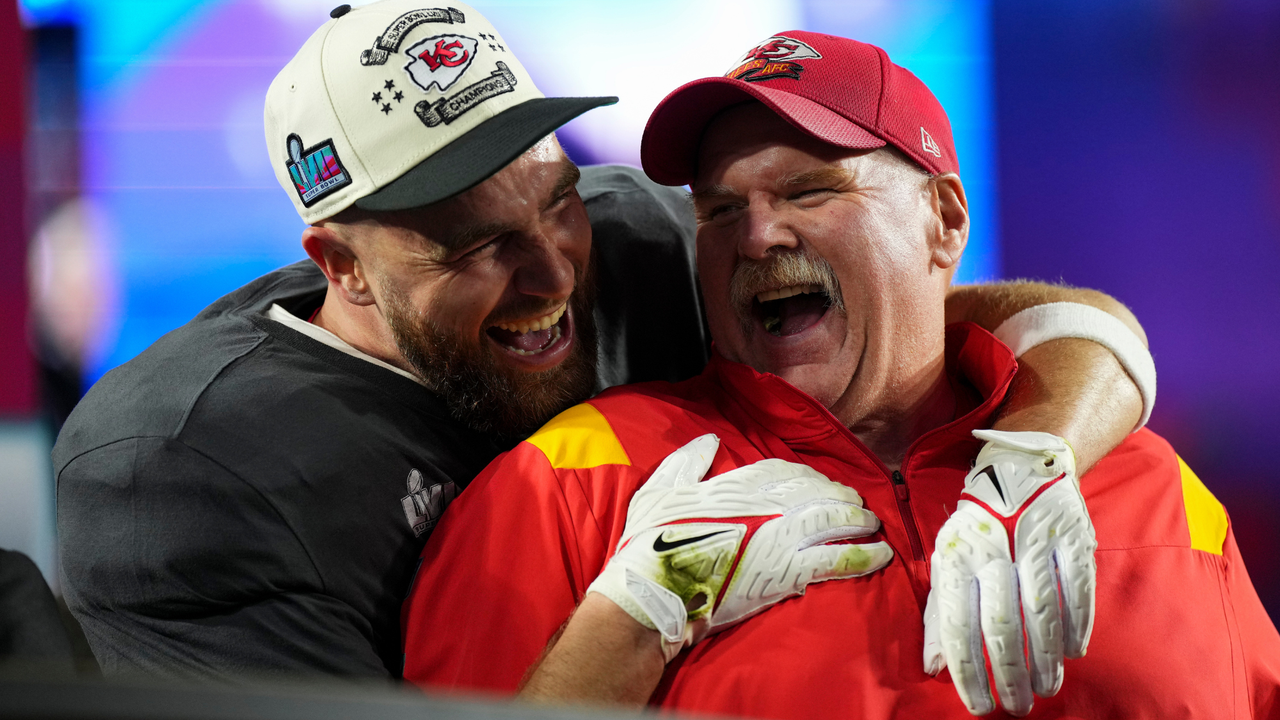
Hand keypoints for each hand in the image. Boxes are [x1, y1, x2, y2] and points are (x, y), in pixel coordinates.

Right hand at [587, 434, 892, 661]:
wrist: (655, 588)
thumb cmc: (650, 541)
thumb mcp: (660, 488)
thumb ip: (686, 462)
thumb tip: (708, 441)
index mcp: (738, 483)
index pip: (785, 471)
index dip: (807, 476)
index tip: (818, 482)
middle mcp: (767, 504)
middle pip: (818, 491)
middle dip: (841, 495)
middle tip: (856, 503)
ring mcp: (781, 537)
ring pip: (834, 520)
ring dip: (858, 521)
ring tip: (872, 525)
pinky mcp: (789, 572)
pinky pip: (838, 560)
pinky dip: (864, 556)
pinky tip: (881, 555)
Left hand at [924, 430, 1096, 715]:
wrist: (1020, 468)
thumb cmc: (977, 528)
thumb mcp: (947, 560)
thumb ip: (939, 613)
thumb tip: (933, 666)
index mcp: (955, 557)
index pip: (956, 623)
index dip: (968, 670)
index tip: (978, 705)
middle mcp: (992, 550)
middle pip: (1000, 624)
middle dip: (1009, 674)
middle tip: (1016, 706)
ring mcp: (1034, 542)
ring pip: (1041, 612)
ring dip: (1044, 658)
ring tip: (1046, 688)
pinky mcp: (1071, 537)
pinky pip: (1076, 589)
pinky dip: (1076, 625)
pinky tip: (1071, 652)